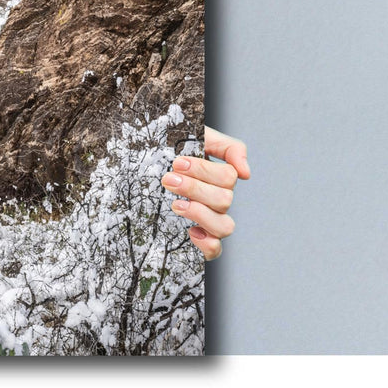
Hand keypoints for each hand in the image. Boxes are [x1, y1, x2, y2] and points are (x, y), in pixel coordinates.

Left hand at [163, 126, 249, 260]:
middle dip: (194, 188)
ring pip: (224, 226)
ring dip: (200, 214)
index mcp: (219, 177)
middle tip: (168, 180)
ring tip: (175, 204)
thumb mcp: (199, 136)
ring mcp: (209, 220)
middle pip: (224, 200)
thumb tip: (246, 173)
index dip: (203, 170)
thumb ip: (228, 147)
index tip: (177, 163)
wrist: (141, 162)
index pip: (228, 177)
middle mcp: (218, 200)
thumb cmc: (171, 148)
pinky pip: (214, 250)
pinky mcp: (198, 238)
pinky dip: (207, 244)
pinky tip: (190, 231)